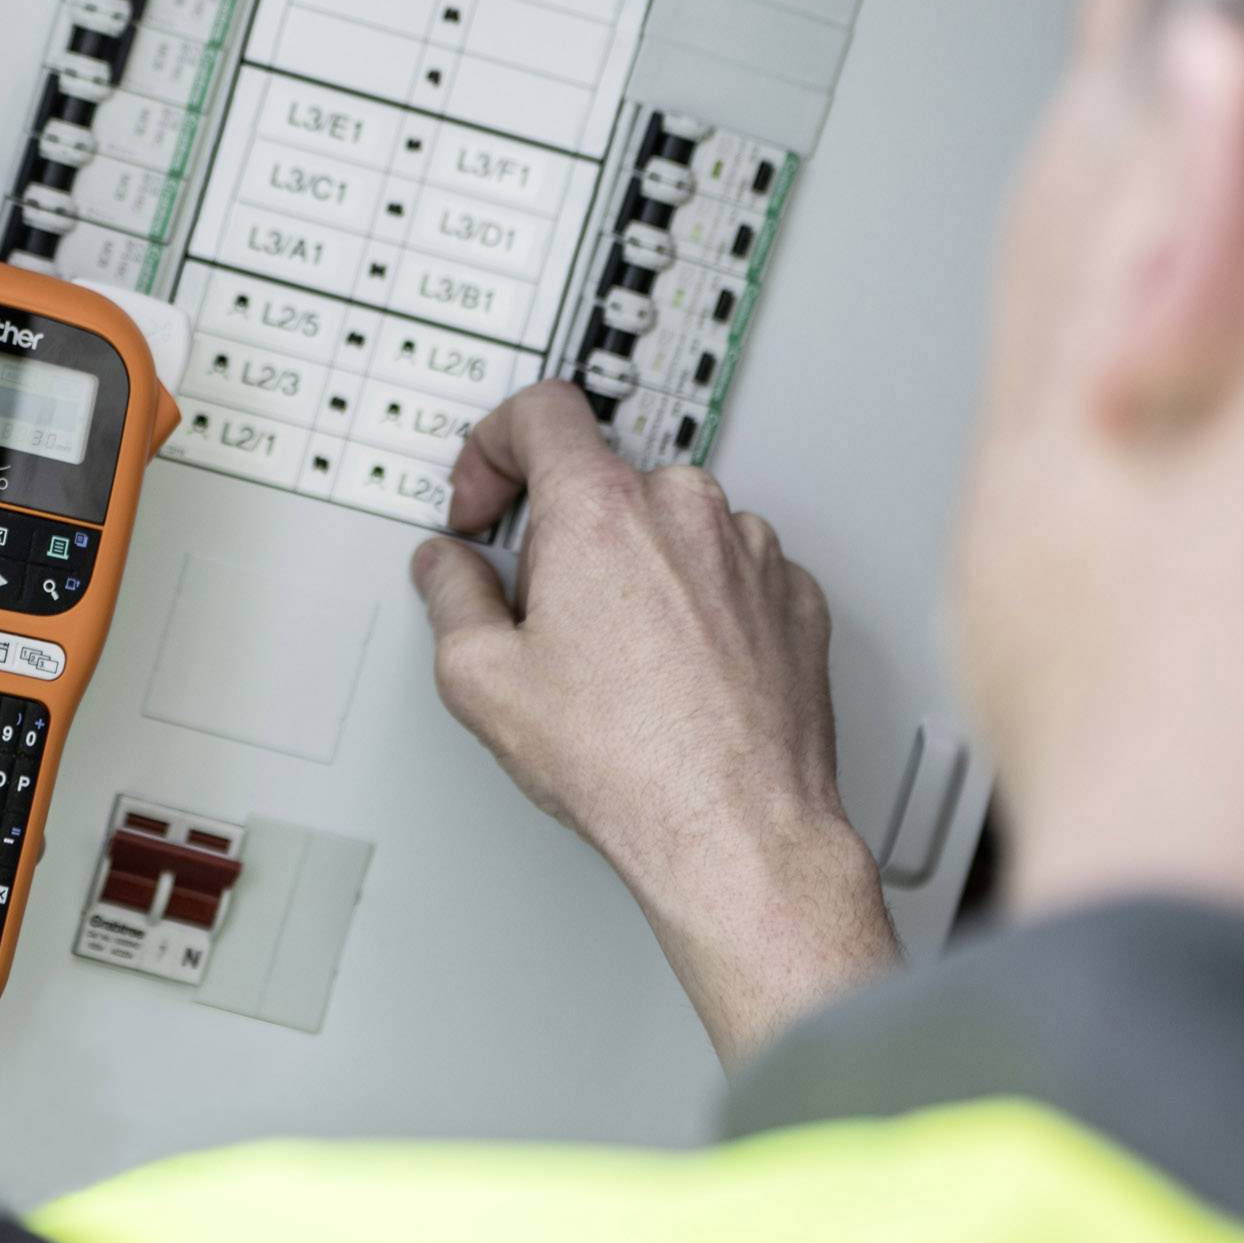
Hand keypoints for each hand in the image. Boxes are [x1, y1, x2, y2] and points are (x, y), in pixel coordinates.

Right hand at [409, 382, 894, 1067]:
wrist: (738, 830)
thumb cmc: (627, 762)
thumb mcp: (481, 680)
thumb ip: (451, 595)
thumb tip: (448, 569)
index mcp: (600, 509)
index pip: (540, 412)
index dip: (493, 446)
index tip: (486, 498)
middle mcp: (685, 510)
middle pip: (604, 482)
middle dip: (564, 535)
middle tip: (547, 614)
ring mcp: (752, 551)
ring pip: (672, 527)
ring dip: (638, 569)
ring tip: (620, 660)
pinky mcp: (795, 597)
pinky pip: (731, 570)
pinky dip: (697, 602)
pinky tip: (675, 671)